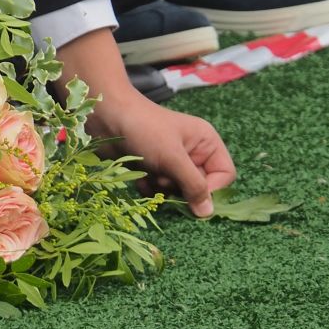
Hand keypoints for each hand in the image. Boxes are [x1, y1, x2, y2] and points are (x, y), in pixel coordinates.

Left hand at [54, 28, 234, 215]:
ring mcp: (172, 161)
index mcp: (206, 141)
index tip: (192, 194)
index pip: (225, 175)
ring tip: (150, 173)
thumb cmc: (143, 129)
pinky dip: (149, 188)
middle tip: (165, 178)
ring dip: (163, 189)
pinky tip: (138, 176)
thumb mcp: (172, 157)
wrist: (104, 114)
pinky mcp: (153, 168)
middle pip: (200, 187)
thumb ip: (193, 185)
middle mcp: (192, 152)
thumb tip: (208, 213)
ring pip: (178, 192)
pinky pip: (159, 191)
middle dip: (181, 189)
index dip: (212, 188)